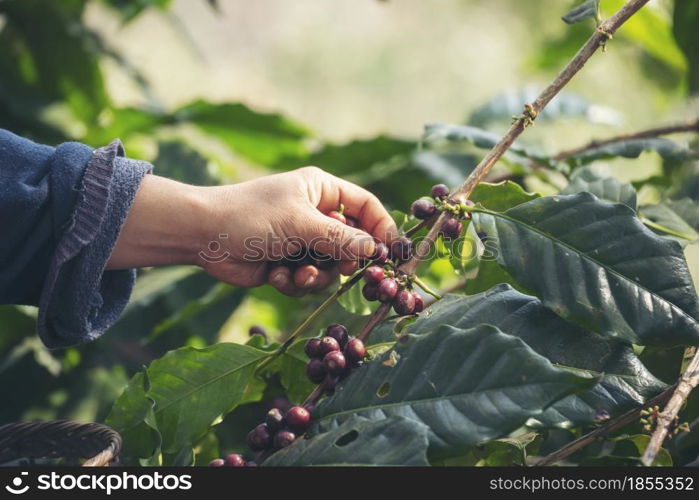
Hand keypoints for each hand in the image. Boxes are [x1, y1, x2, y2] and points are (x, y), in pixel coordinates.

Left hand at [108, 167, 396, 296]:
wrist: (203, 236)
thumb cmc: (252, 216)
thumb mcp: (301, 224)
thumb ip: (341, 239)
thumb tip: (374, 251)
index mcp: (321, 191)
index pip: (365, 207)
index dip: (380, 228)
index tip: (389, 252)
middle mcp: (314, 215)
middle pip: (351, 243)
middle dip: (344, 260)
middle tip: (342, 268)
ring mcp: (300, 241)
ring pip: (330, 267)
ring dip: (315, 276)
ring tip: (297, 274)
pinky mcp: (286, 264)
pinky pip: (306, 280)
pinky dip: (294, 282)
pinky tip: (275, 276)